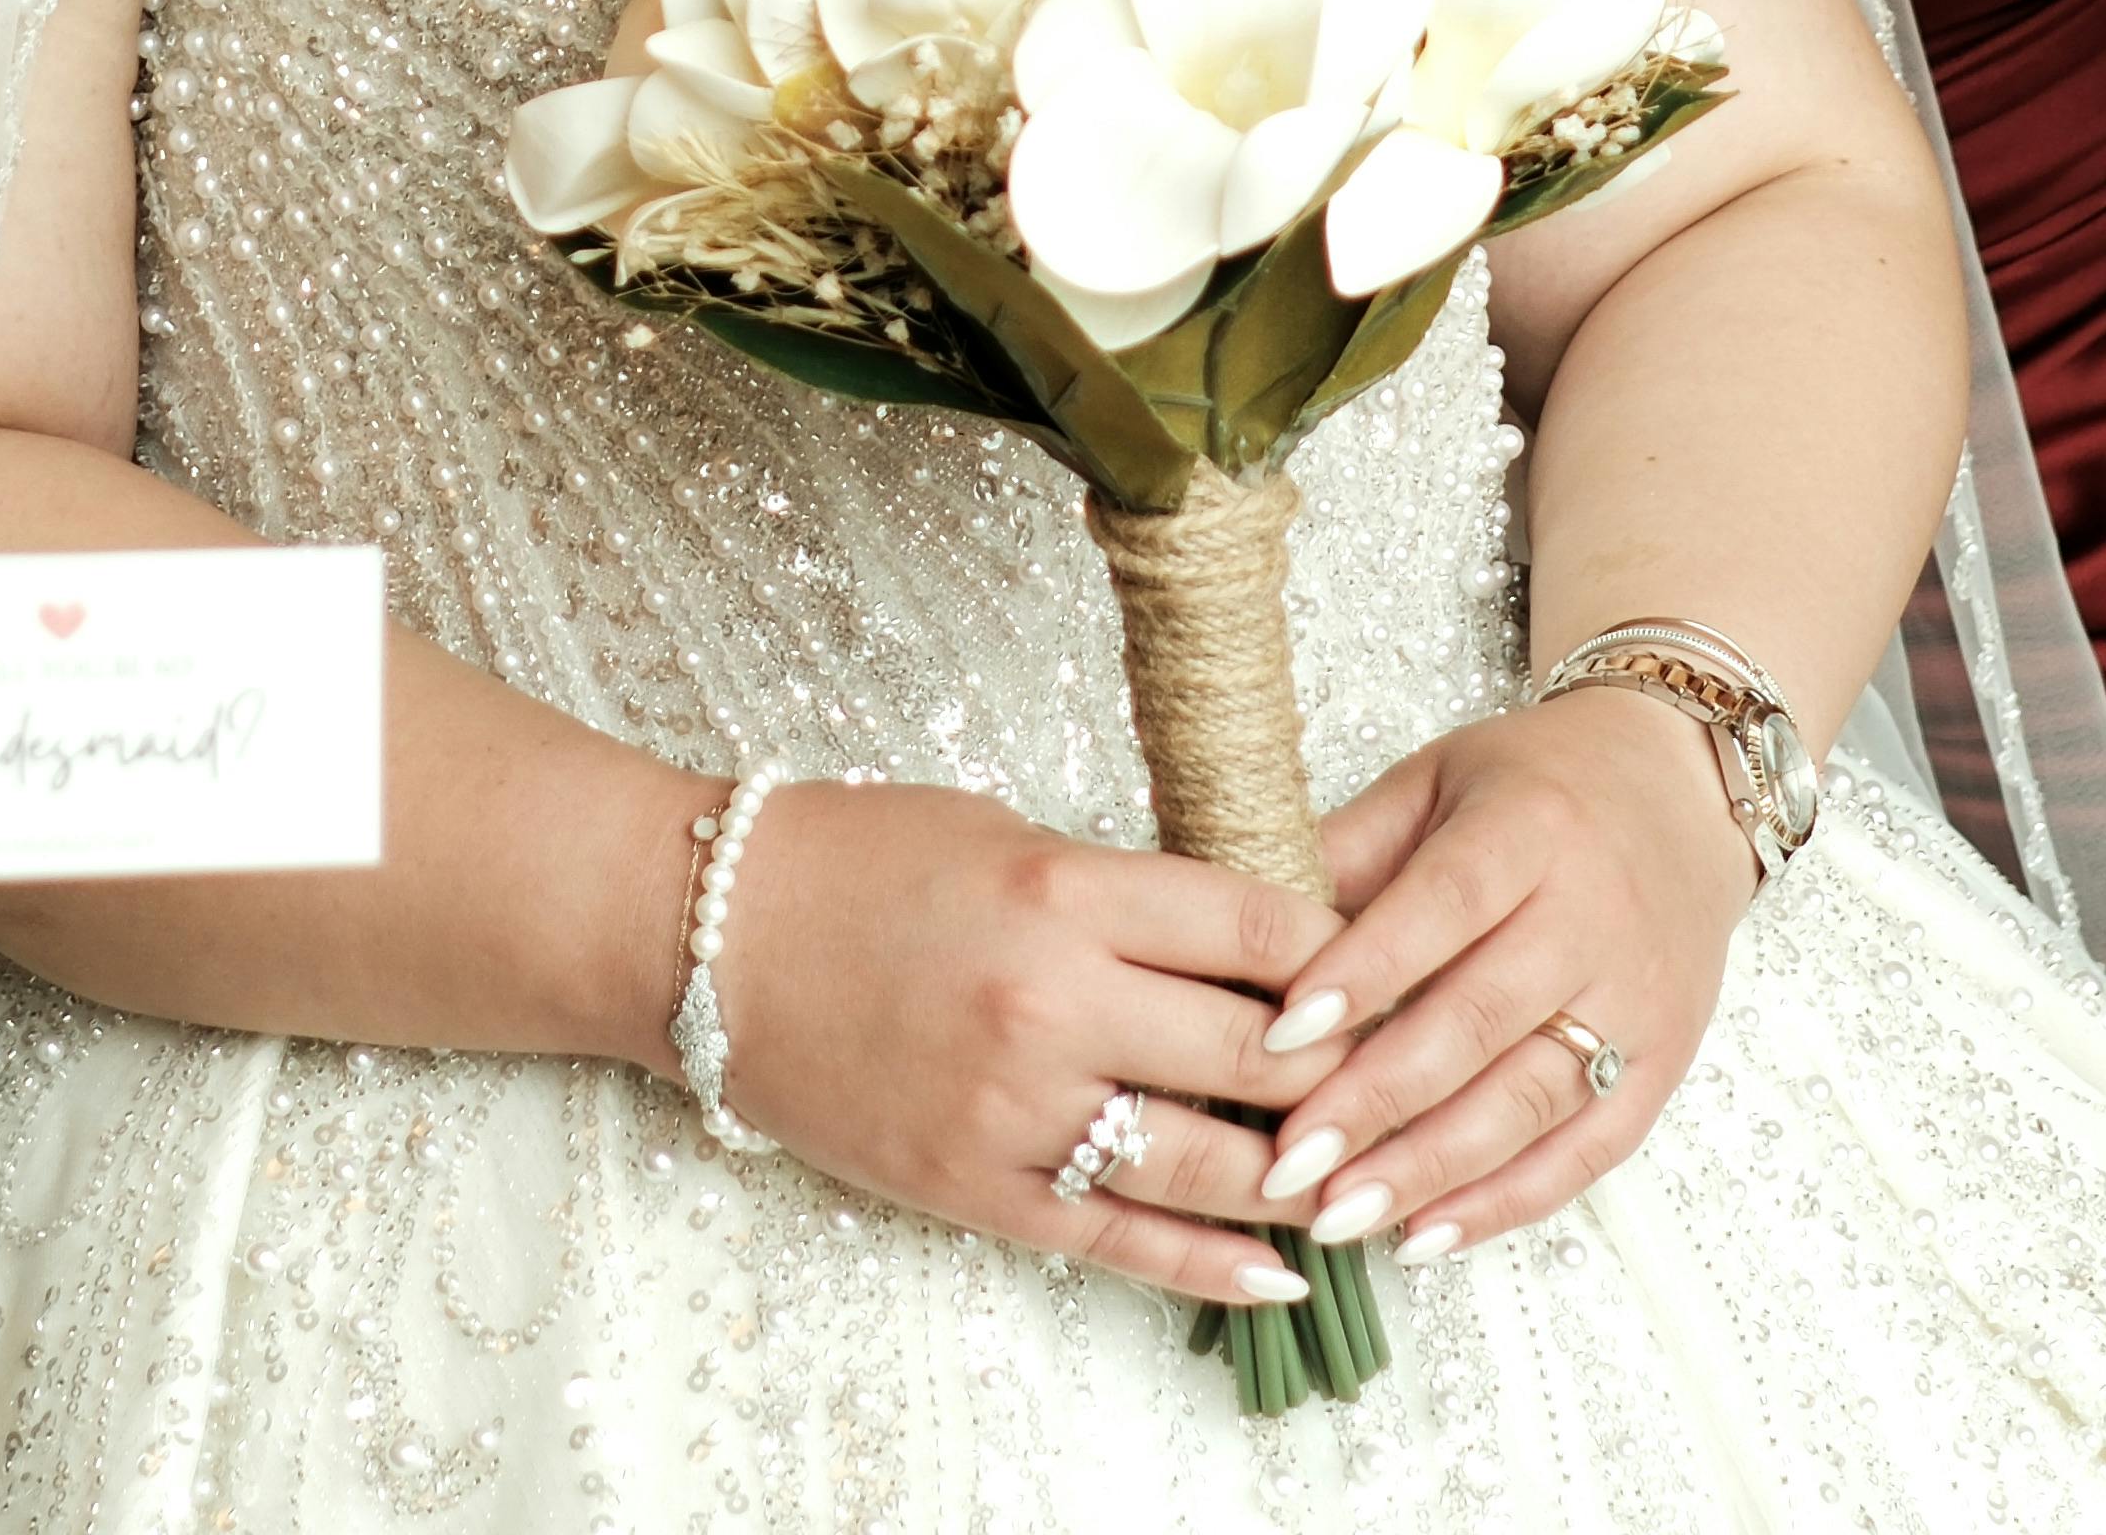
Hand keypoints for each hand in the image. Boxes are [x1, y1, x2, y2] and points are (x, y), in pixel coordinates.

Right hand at [706, 777, 1345, 1317]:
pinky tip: (1279, 1270)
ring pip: (1201, 1164)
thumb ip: (1125, 892)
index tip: (1381, 969)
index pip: (1258, 923)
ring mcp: (1013, 1108)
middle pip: (1251, 1052)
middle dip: (1339, 1073)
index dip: (1340, 952)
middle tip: (1397, 1081)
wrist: (708, 941)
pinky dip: (1207, 1264)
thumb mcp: (1009, 835)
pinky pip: (1115, 1240)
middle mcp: (1051, 1004)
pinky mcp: (974, 1186)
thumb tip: (1249, 941)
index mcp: (1065, 892)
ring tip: (1359, 1185)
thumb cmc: (857, 862)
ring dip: (1294, 1179)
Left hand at [1253, 679, 1745, 1257]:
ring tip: (1337, 1216)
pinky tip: (1425, 1235)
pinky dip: (1506, 1203)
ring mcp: (1637, 999)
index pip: (1443, 906)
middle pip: (1480, 1021)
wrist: (1683, 793)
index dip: (1363, 972)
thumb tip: (1243, 929)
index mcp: (1529, 828)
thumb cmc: (1535, 788)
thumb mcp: (1437, 780)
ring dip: (1429, 1170)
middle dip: (1376, 1102)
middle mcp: (1593, 916)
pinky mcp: (1664, 1062)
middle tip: (1286, 1162)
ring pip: (1530, 1101)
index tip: (1277, 1035)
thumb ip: (1348, 850)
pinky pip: (1587, 1150)